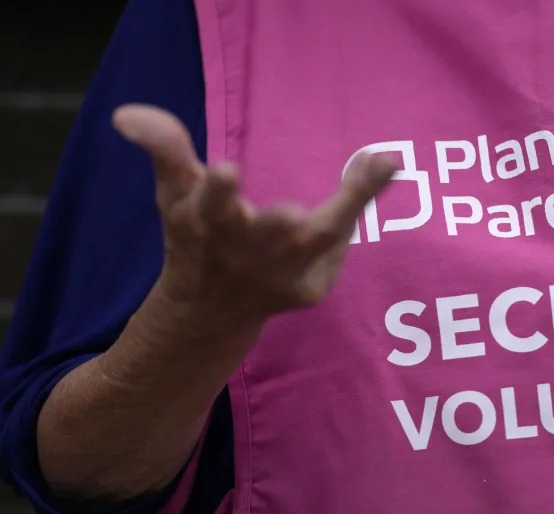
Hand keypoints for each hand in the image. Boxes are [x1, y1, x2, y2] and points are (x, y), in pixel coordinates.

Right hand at [113, 104, 395, 331]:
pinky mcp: (310, 289)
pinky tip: (379, 172)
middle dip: (280, 224)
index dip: (215, 192)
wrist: (210, 313)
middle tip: (297, 209)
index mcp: (206, 226)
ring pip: (322, 239)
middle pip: (270, 236)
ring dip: (352, 203)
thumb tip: (127, 115)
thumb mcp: (174, 193)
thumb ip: (163, 150)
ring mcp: (282, 276)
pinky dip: (358, 209)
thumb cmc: (195, 237)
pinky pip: (337, 248)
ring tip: (381, 164)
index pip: (208, 206)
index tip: (224, 170)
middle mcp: (246, 255)